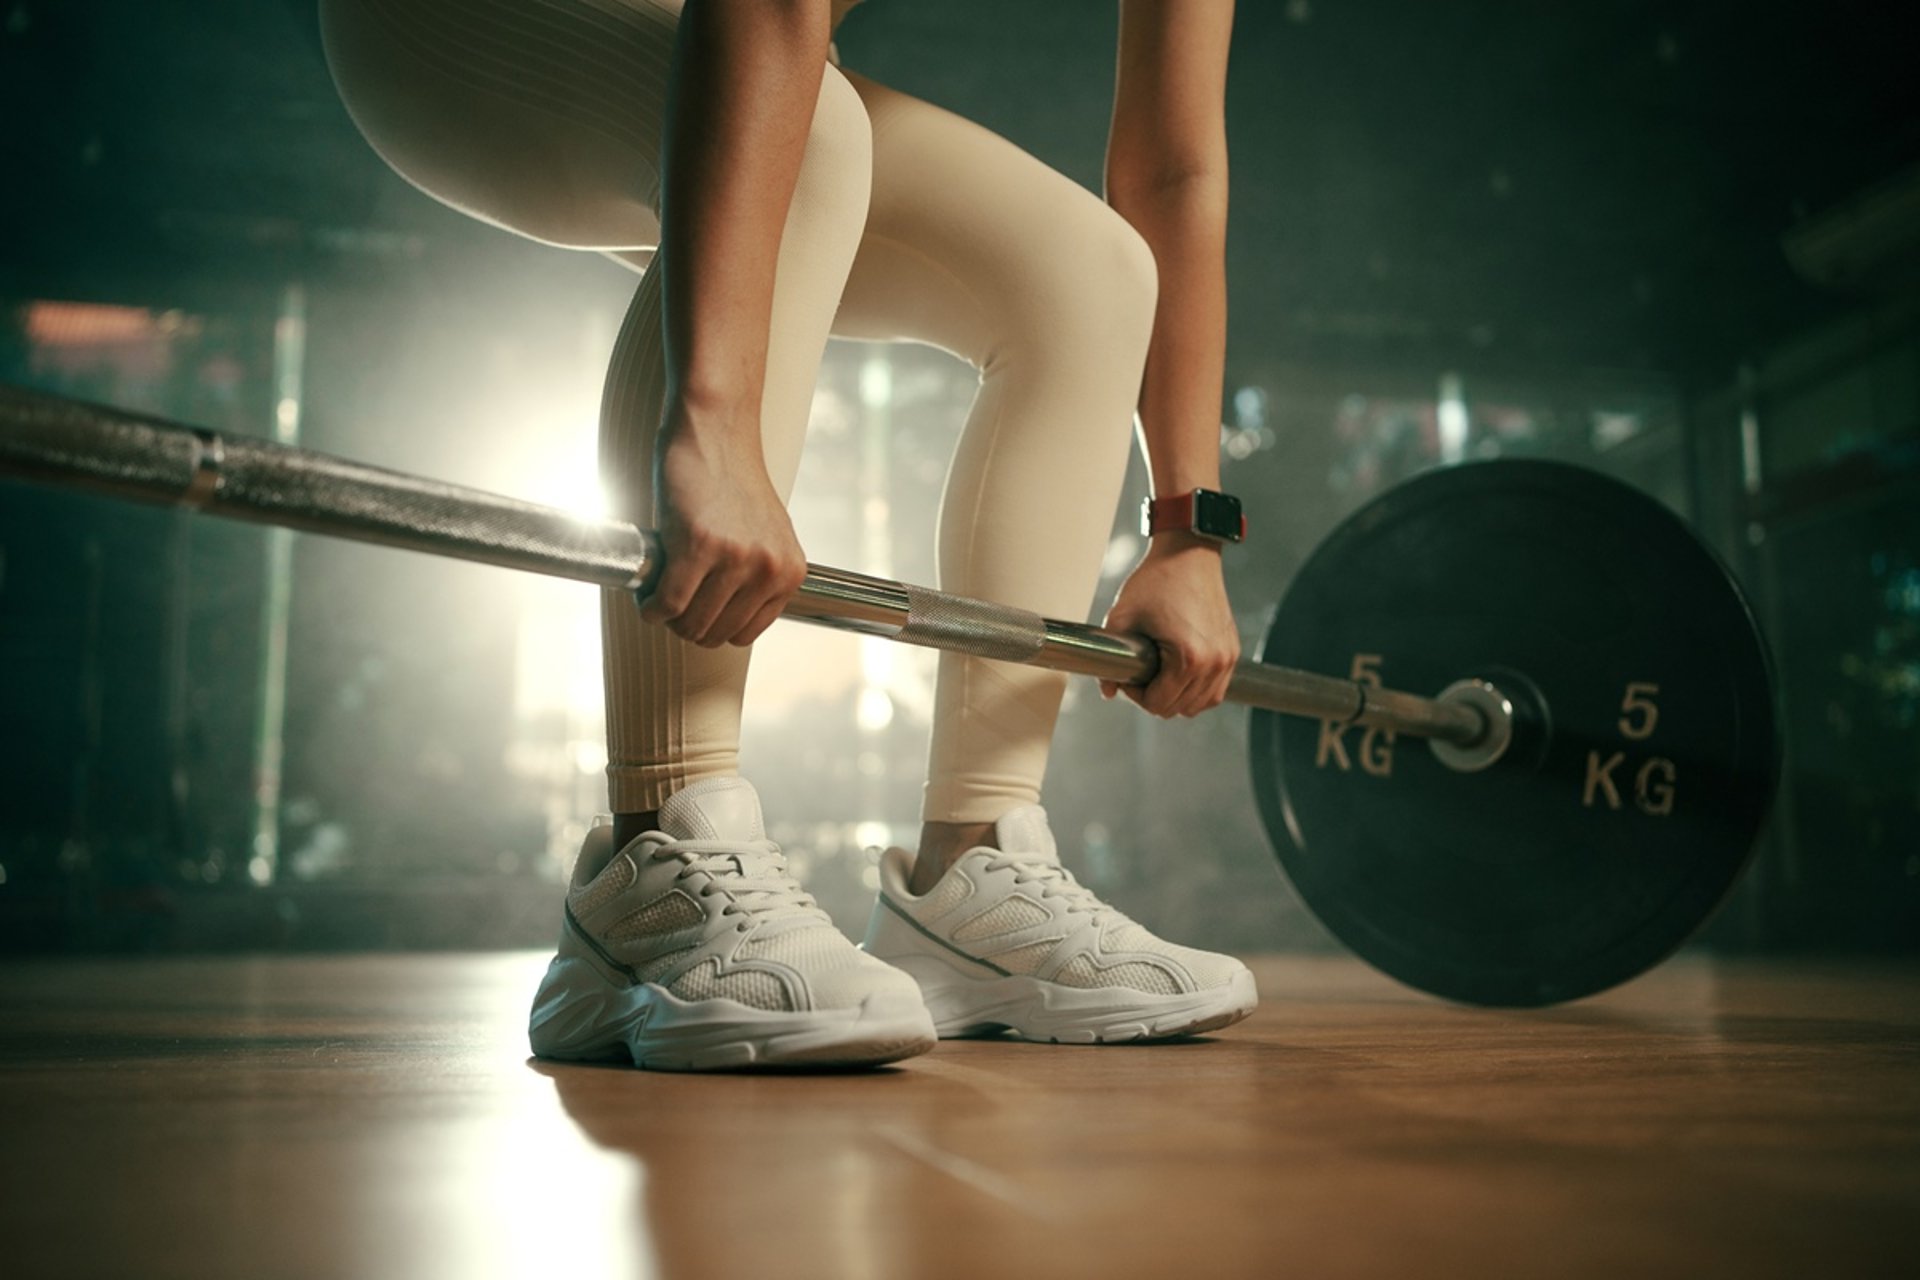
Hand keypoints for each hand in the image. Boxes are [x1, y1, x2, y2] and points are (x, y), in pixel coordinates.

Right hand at [639, 403, 806, 647]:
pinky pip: (669, 602)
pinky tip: (645, 596)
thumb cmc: (731, 479)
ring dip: (666, 618)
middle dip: (686, 625)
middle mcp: (769, 568)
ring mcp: (736, 558)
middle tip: (668, 602)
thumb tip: (724, 621)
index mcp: (789, 572)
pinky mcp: (699, 544)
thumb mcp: (765, 534)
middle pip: (715, 633)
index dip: (713, 627)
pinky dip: (650, 607)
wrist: (715, 429)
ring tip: (657, 596)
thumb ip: (757, 577)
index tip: (694, 611)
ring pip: (691, 623)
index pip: (745, 633)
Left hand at [1099, 536, 1239, 716]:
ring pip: (1200, 704)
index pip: (1159, 704)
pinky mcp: (1232, 651)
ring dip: (1177, 697)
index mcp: (1189, 659)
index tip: (1128, 676)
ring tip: (1159, 674)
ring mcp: (1227, 658)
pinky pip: (1216, 690)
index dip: (1136, 696)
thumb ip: (1108, 658)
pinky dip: (1197, 690)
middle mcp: (1214, 663)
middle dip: (1154, 697)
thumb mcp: (1121, 618)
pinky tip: (1178, 674)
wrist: (1188, 553)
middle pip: (1179, 709)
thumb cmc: (1156, 580)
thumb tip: (1108, 691)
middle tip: (1140, 674)